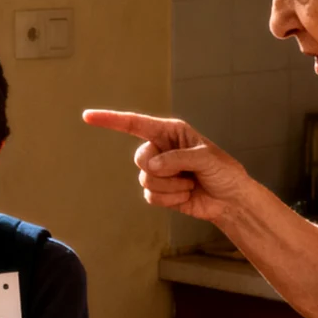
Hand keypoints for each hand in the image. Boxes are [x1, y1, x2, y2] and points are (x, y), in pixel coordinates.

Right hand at [82, 110, 251, 221]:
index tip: (87, 116)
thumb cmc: (224, 172)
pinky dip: (170, 199)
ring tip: (190, 184)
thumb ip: (177, 158)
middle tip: (185, 172)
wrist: (230, 200)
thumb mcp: (206, 158)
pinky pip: (151, 197)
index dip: (110, 120)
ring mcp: (159, 172)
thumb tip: (152, 166)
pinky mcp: (160, 192)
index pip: (135, 124)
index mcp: (171, 132)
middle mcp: (161, 150)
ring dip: (171, 187)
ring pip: (145, 180)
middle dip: (162, 169)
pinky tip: (187, 195)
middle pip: (140, 158)